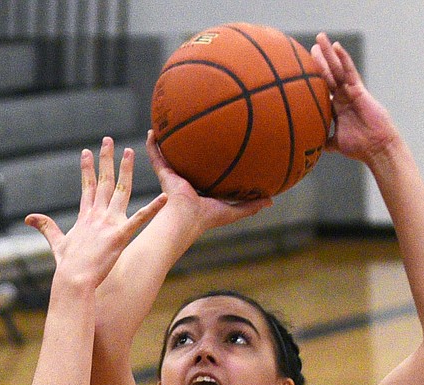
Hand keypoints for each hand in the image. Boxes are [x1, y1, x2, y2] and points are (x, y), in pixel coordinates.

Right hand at [25, 137, 167, 288]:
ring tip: (130, 153)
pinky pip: (141, 219)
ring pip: (121, 191)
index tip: (87, 152)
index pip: (87, 187)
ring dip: (125, 171)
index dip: (87, 169)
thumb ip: (46, 227)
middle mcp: (97, 215)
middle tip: (108, 140)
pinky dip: (153, 208)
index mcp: (85, 218)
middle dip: (106, 160)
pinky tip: (165, 198)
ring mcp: (109, 224)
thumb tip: (29, 218)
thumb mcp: (56, 243)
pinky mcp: (120, 235)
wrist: (73, 280)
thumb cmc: (67, 266)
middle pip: (103, 182)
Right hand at [145, 130, 270, 230]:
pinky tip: (152, 131)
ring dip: (166, 143)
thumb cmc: (207, 217)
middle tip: (190, 133)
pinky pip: (156, 157)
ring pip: (169, 157)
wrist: (187, 218)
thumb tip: (271, 200)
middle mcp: (185, 183)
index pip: (204, 175)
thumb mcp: (233, 211)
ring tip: (165, 127)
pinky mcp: (164, 175)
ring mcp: (173, 178)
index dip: (207, 164)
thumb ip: (250, 205)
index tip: (212, 151)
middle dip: (186, 150)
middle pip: (186, 162)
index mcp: (199, 191)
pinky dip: (153, 145)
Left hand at [311, 33, 398, 163]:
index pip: (324, 89)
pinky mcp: (359, 90)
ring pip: (337, 69)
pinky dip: (343, 58)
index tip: (303, 68)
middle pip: (329, 75)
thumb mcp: (335, 144)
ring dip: (328, 53)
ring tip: (320, 38)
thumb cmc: (359, 147)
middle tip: (311, 46)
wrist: (376, 148)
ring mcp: (350, 92)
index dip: (314, 78)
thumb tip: (311, 147)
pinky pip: (350, 71)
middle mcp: (343, 97)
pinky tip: (336, 47)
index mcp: (337, 108)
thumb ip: (324, 140)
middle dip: (320, 60)